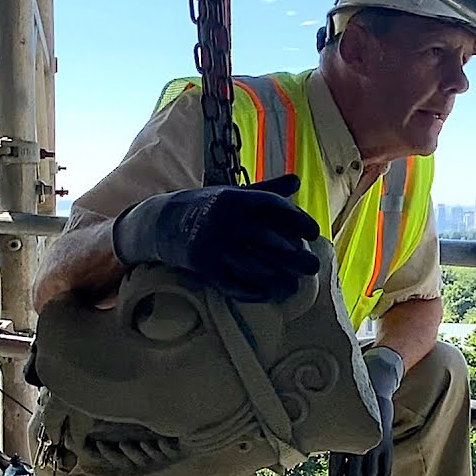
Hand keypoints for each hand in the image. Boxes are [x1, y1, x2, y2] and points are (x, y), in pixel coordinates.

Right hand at [112, 174, 320, 302]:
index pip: (273, 206)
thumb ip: (267, 190)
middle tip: (312, 267)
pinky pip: (232, 283)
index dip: (297, 219)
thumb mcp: (235, 194)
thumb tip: (297, 181)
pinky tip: (267, 294)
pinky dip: (251, 291)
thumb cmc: (208, 207)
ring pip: (253, 265)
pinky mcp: (203, 266)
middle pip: (268, 240)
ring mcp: (213, 244)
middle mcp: (226, 220)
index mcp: (236, 198)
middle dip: (294, 257)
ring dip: (277, 279)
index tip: (313, 233)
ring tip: (293, 287)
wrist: (162, 221)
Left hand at [328, 346, 404, 475]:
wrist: (374, 387)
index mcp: (344, 439)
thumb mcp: (334, 418)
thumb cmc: (347, 405)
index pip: (337, 472)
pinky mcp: (388, 444)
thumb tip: (303, 448)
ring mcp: (376, 446)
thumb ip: (325, 435)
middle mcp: (360, 444)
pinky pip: (387, 468)